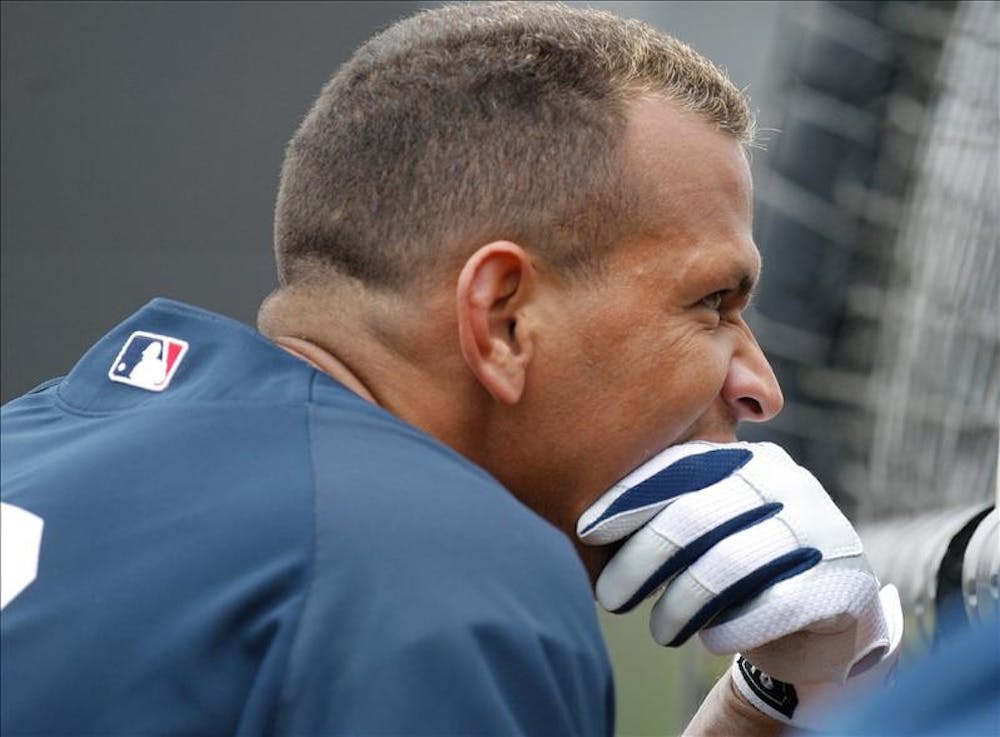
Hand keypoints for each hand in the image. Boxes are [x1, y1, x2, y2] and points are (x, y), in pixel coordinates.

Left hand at [577, 441, 899, 688]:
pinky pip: (774, 604)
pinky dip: (733, 626)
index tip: (585, 529)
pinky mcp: (841, 581)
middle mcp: (787, 482)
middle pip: (695, 514)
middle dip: (642, 559)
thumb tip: (586, 524)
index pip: (680, 468)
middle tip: (610, 597)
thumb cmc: (742, 564)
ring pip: (729, 563)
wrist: (822, 618)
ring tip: (659, 630)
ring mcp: (820, 528)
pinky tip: (710, 640)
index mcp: (748, 459)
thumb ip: (667, 511)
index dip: (628, 498)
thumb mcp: (708, 526)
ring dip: (681, 603)